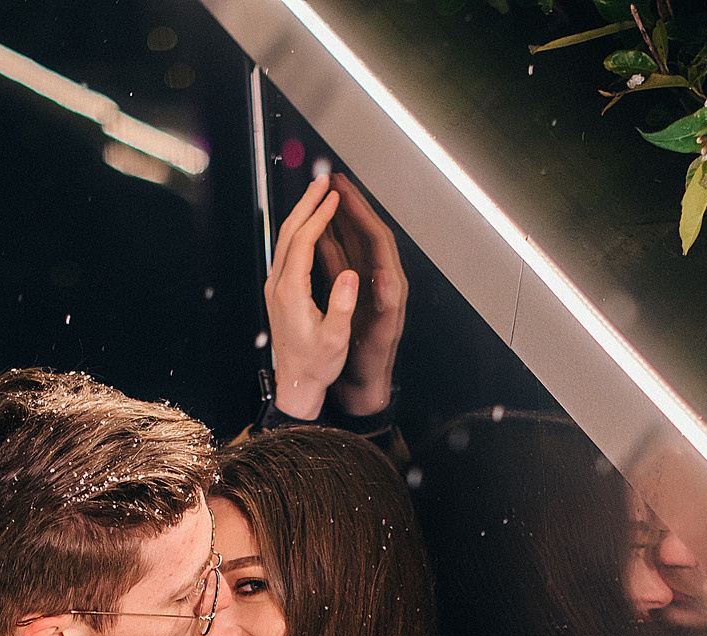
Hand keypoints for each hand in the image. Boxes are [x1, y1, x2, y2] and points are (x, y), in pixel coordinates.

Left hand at [265, 177, 356, 421]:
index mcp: (291, 292)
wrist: (296, 384)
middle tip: (323, 180)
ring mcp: (275, 288)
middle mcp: (278, 285)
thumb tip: (349, 274)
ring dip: (301, 214)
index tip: (334, 197)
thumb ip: (342, 306)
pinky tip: (310, 225)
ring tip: (318, 195)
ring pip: (283, 239)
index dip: (319, 216)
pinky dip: (298, 231)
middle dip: (307, 204)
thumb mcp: (335, 339)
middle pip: (288, 232)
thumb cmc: (318, 364)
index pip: (303, 241)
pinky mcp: (278, 292)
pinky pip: (285, 251)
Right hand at [315, 176, 405, 417]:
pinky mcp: (353, 293)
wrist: (365, 385)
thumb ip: (385, 305)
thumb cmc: (371, 363)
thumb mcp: (380, 335)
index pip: (377, 238)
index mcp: (389, 285)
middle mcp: (380, 279)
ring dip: (339, 219)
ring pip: (351, 243)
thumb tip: (386, 274)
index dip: (362, 213)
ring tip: (325, 196)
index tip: (346, 192)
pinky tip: (316, 231)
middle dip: (351, 206)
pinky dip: (329, 242)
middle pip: (366, 233)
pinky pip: (340, 259)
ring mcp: (365, 285)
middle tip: (334, 180)